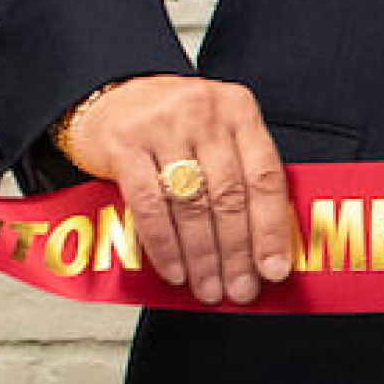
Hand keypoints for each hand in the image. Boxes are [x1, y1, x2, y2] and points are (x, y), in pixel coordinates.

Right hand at [53, 75, 298, 304]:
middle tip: (240, 287)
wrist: (109, 96)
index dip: (272, 228)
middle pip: (229, 195)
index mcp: (237, 109)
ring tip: (209, 287)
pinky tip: (176, 269)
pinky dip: (165, 246)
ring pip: (192, 205)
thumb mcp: (215, 133)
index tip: (275, 268)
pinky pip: (150, 206)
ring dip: (204, 257)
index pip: (265, 175)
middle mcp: (202, 112)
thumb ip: (241, 174)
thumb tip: (265, 244)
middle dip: (237, 252)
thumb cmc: (169, 123)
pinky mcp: (124, 144)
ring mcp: (161, 126)